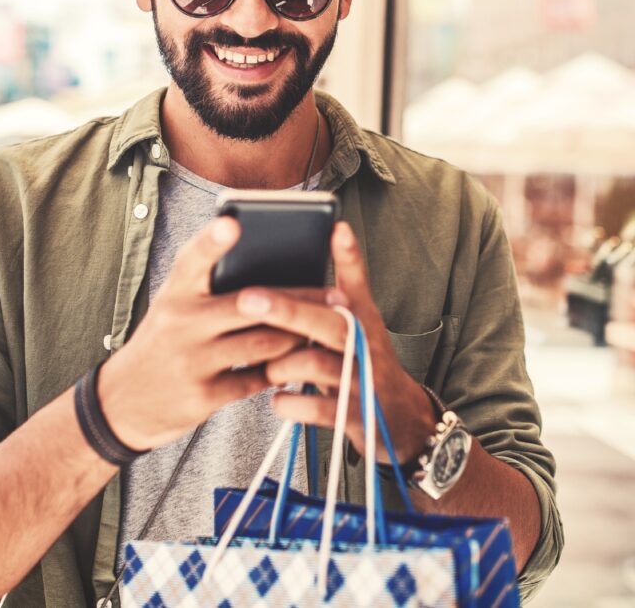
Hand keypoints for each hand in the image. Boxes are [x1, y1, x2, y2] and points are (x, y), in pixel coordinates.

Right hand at [98, 216, 305, 450]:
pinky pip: (255, 379)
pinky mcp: (202, 396)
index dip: (211, 240)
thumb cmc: (164, 339)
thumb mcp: (173, 305)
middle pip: (249, 303)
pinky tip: (296, 363)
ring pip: (262, 343)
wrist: (123, 401)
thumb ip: (209, 284)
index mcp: (175, 292)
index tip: (232, 222)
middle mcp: (180, 322)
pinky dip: (279, 371)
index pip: (192, 259)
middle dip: (297, 300)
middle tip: (335, 296)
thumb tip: (270, 261)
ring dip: (296, 337)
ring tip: (322, 329)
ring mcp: (190, 360)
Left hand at [247, 222, 436, 462]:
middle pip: (327, 322)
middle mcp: (365, 344)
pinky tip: (278, 399)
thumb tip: (332, 232)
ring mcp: (360, 380)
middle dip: (286, 310)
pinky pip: (312, 407)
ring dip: (279, 364)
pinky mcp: (353, 416)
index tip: (335, 227)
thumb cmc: (365, 359)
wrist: (401, 420)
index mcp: (364, 317)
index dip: (348, 255)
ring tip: (267, 368)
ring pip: (312, 363)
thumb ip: (343, 285)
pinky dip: (289, 403)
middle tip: (247, 298)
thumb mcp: (362, 321)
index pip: (357, 282)